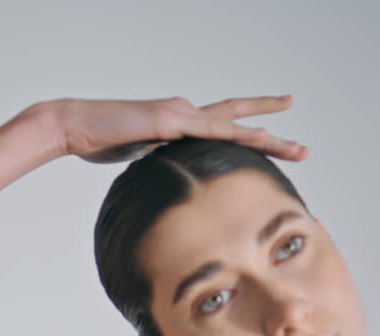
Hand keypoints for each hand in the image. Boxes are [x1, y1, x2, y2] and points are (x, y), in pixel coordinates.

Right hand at [52, 95, 306, 163]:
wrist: (77, 124)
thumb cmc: (100, 139)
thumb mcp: (136, 156)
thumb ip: (156, 160)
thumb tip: (167, 178)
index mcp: (177, 122)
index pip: (219, 127)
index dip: (247, 133)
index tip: (272, 140)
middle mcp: (184, 112)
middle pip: (237, 119)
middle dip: (271, 131)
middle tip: (302, 148)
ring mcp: (179, 114)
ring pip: (233, 125)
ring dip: (268, 137)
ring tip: (297, 149)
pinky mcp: (169, 120)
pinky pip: (210, 129)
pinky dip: (238, 134)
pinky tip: (260, 139)